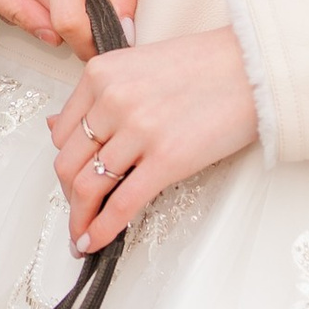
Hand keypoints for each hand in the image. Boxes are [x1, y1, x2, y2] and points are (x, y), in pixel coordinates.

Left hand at [52, 31, 258, 250]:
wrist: (253, 67)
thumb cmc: (204, 65)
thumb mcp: (137, 66)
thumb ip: (98, 96)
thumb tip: (55, 125)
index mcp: (101, 74)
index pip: (62, 131)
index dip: (66, 162)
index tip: (72, 179)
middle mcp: (112, 100)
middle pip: (69, 162)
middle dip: (69, 195)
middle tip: (78, 212)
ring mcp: (138, 130)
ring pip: (88, 186)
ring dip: (80, 218)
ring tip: (82, 234)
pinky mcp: (167, 159)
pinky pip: (122, 204)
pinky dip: (103, 229)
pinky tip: (95, 243)